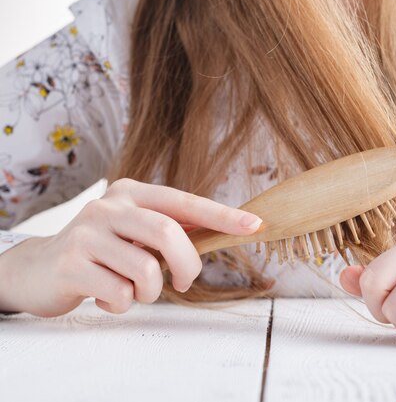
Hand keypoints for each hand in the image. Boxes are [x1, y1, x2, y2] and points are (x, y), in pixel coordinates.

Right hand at [0, 178, 261, 316]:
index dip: (221, 216)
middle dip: (187, 265)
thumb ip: (171, 230)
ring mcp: (86, 233)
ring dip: (150, 292)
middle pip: (167, 233)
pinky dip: (123, 305)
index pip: (184, 202)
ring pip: (145, 270)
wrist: (39, 269)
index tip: (255, 225)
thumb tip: (227, 231)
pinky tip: (107, 297)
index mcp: (131, 192)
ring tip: (134, 291)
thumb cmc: (103, 251)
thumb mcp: (135, 232)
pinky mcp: (70, 264)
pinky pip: (119, 294)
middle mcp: (108, 206)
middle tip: (184, 281)